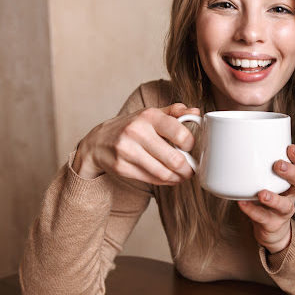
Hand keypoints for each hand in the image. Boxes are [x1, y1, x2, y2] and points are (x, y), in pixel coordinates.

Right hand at [73, 103, 200, 183]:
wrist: (98, 142)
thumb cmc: (131, 126)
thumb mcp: (150, 114)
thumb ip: (174, 112)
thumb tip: (196, 112)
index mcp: (148, 116)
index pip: (179, 132)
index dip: (190, 143)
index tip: (191, 148)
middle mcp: (137, 132)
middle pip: (173, 159)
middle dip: (188, 168)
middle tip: (192, 169)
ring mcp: (127, 151)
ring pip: (163, 173)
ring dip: (178, 178)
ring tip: (183, 176)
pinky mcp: (122, 167)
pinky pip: (151, 179)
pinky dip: (165, 181)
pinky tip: (169, 178)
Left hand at [238, 144, 294, 253]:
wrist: (270, 228)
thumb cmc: (267, 194)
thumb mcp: (266, 178)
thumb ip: (256, 164)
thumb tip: (230, 142)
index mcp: (292, 180)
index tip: (290, 148)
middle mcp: (292, 195)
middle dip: (292, 172)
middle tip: (278, 165)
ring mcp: (284, 211)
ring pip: (285, 205)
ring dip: (274, 198)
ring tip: (262, 193)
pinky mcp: (272, 224)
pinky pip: (263, 218)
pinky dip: (252, 210)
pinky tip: (242, 203)